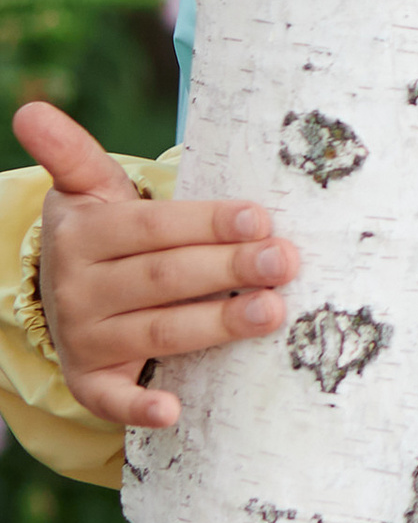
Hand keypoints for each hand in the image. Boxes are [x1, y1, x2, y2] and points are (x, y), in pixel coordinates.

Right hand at [13, 103, 299, 433]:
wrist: (64, 290)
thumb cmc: (104, 231)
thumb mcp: (87, 188)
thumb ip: (71, 152)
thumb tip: (28, 109)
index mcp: (83, 233)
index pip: (153, 227)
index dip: (206, 222)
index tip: (260, 216)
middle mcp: (78, 288)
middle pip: (164, 278)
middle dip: (228, 269)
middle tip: (284, 262)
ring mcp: (84, 337)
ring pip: (157, 331)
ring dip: (215, 326)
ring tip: (272, 312)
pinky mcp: (89, 380)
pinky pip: (112, 399)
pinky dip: (139, 408)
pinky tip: (173, 412)